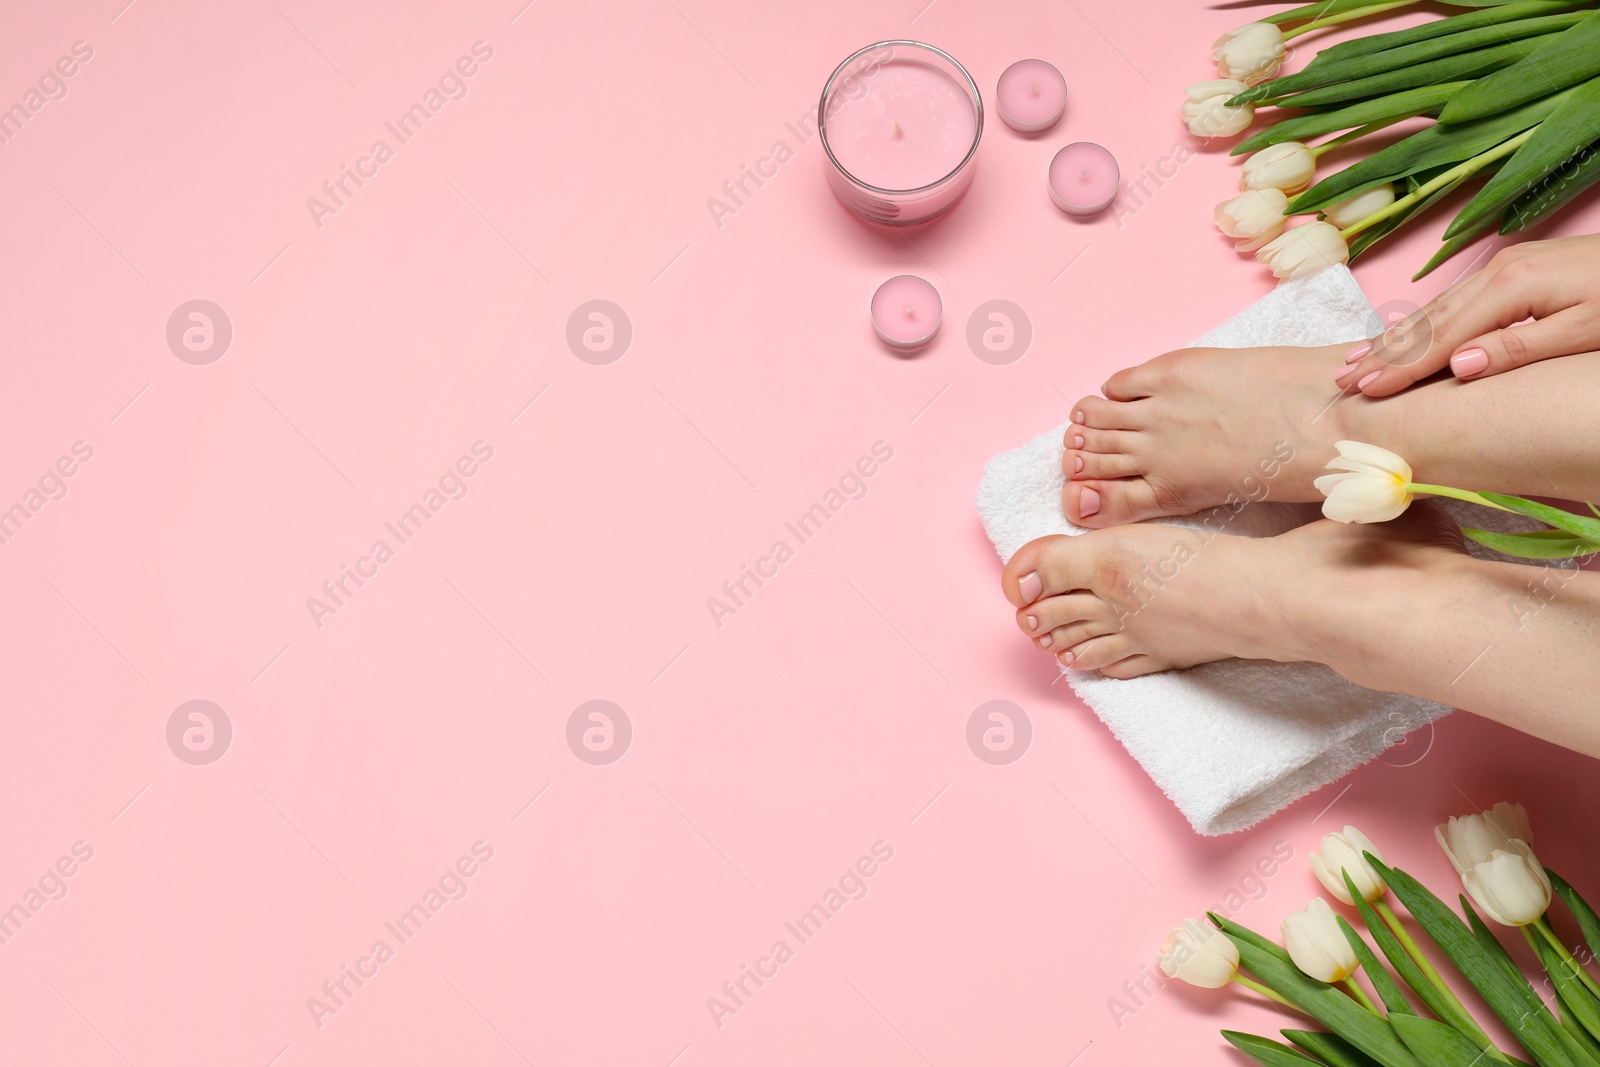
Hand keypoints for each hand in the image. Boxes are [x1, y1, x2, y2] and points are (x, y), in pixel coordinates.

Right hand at [1337, 234, 1599, 396]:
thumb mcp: (1587, 331)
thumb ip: (1519, 349)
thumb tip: (1457, 367)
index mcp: (1513, 286)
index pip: (1443, 337)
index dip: (1401, 367)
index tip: (1365, 391)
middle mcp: (1500, 270)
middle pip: (1429, 321)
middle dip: (1383, 352)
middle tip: (1342, 381)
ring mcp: (1506, 266)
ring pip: (1437, 310)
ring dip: (1394, 338)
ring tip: (1356, 360)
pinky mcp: (1516, 269)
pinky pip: (1455, 302)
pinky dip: (1422, 324)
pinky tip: (1405, 335)